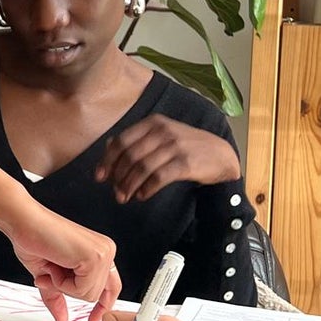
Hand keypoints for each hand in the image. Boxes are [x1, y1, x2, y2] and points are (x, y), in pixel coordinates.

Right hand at [4, 200, 119, 320]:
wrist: (23, 222)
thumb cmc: (34, 240)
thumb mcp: (49, 275)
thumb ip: (59, 296)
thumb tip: (62, 319)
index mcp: (100, 252)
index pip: (111, 286)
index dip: (102, 305)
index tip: (92, 320)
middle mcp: (106, 251)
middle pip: (96, 294)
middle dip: (68, 289)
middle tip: (51, 271)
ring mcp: (103, 252)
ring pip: (89, 295)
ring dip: (63, 285)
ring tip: (52, 264)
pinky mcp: (95, 256)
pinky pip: (82, 289)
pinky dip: (63, 283)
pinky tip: (55, 264)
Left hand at [96, 118, 240, 203]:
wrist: (221, 155)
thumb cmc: (186, 147)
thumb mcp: (161, 137)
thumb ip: (136, 140)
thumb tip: (108, 147)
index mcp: (153, 123)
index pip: (121, 141)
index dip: (107, 160)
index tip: (100, 177)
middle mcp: (163, 131)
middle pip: (129, 155)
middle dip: (118, 177)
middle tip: (115, 192)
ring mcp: (175, 146)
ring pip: (142, 168)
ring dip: (129, 186)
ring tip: (125, 197)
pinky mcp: (186, 163)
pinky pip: (158, 177)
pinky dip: (146, 188)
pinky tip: (142, 195)